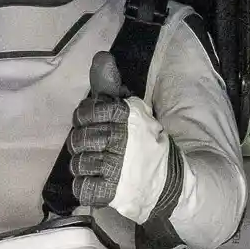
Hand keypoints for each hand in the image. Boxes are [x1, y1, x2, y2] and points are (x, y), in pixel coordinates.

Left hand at [70, 53, 182, 220]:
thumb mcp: (133, 111)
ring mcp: (114, 168)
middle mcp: (118, 139)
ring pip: (78, 163)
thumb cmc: (147, 144)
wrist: (171, 181)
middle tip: (97, 148)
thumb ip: (111, 86)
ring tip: (98, 165)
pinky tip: (97, 182)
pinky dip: (86, 185)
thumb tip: (100, 56)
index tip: (94, 124)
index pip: (86, 112)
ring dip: (84, 165)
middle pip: (78, 138)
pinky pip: (81, 186)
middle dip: (84, 143)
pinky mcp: (110, 192)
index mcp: (125, 116)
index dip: (85, 118)